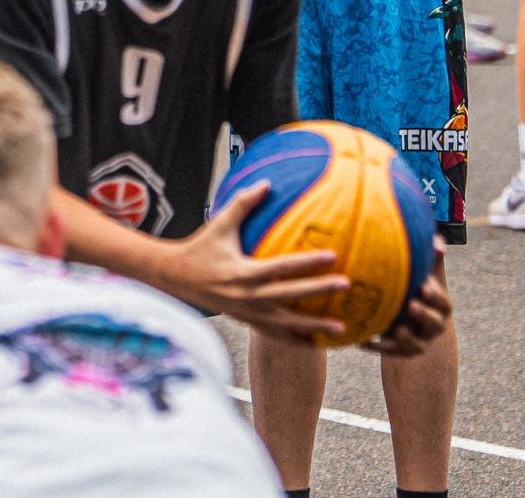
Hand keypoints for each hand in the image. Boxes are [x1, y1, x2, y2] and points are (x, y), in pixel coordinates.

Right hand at [153, 183, 348, 342]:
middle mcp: (248, 296)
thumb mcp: (220, 223)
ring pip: (287, 324)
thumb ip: (243, 203)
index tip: (331, 256)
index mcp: (243, 272)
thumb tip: (267, 183)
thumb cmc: (201, 247)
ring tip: (342, 326)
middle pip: (290, 295)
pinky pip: (277, 336)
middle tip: (346, 284)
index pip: (282, 267)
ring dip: (315, 326)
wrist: (178, 278)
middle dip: (319, 290)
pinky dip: (298, 341)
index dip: (307, 262)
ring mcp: (249, 313)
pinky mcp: (248, 322)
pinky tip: (319, 343)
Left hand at [362, 245, 450, 356]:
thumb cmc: (415, 287)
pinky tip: (361, 341)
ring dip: (407, 337)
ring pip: (417, 344)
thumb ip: (430, 259)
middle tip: (411, 305)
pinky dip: (377, 347)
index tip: (424, 286)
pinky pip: (391, 352)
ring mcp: (420, 341)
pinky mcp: (403, 351)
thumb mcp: (424, 274)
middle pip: (435, 324)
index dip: (436, 296)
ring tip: (398, 329)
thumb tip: (438, 241)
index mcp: (440, 306)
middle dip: (424, 315)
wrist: (406, 315)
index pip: (444, 303)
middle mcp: (434, 325)